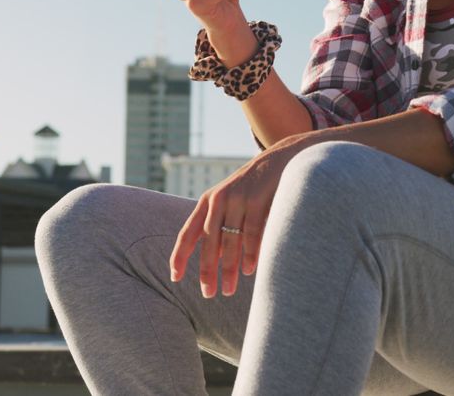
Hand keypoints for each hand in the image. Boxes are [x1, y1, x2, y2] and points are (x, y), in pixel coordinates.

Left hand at [169, 139, 302, 297]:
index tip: (174, 277)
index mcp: (207, 202)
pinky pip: (252, 233)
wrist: (279, 160)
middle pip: (209, 242)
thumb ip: (220, 226)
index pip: (188, 233)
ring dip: (229, 269)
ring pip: (230, 241)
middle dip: (208, 270)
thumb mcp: (230, 202)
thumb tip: (215, 260)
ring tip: (229, 289)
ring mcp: (238, 199)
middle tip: (209, 294)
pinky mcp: (258, 200)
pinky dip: (250, 254)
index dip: (179, 256)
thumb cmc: (253, 188)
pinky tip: (248, 270)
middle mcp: (219, 200)